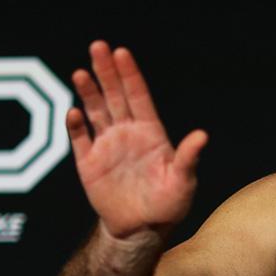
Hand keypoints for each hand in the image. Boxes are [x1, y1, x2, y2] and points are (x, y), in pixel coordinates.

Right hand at [66, 41, 207, 238]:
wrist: (143, 228)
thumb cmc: (169, 203)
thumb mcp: (183, 181)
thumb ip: (188, 157)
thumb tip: (202, 135)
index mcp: (150, 132)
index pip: (138, 96)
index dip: (130, 75)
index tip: (122, 53)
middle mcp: (127, 133)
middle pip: (114, 96)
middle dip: (106, 72)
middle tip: (98, 46)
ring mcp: (107, 145)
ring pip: (95, 111)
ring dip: (88, 92)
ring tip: (81, 72)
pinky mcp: (89, 163)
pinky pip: (79, 140)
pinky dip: (75, 126)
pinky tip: (73, 113)